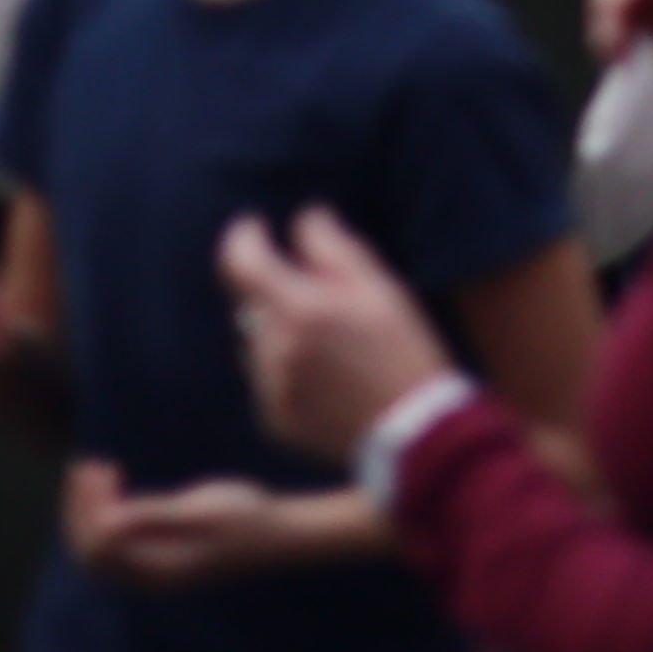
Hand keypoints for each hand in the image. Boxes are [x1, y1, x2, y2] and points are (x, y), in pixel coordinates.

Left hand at [63, 462, 381, 589]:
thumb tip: (107, 523)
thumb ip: (153, 517)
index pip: (99, 547)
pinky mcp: (162, 555)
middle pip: (91, 553)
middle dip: (80, 509)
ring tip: (96, 469)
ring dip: (90, 511)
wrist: (280, 534)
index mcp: (157, 570)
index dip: (87, 509)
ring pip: (100, 549)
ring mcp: (155, 569)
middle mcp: (149, 577)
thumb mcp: (201, 510)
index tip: (99, 467)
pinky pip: (117, 541)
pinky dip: (107, 514)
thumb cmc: (246, 518)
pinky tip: (116, 484)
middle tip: (87, 464)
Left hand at [219, 205, 459, 464]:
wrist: (413, 432)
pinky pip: (266, 379)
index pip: (239, 261)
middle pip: (251, 302)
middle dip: (277, 290)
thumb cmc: (402, 350)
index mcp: (297, 310)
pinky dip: (288, 369)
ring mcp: (268, 388)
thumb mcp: (378, 286)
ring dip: (282, 331)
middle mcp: (272, 349)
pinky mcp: (273, 418)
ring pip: (258, 342)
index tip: (256, 228)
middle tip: (321, 297)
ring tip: (333, 345)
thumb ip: (332, 246)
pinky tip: (329, 377)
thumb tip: (302, 220)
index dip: (242, 237)